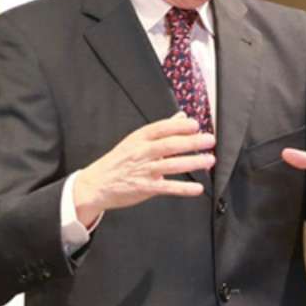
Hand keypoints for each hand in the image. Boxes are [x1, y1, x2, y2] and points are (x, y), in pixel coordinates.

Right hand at [70, 114, 216, 224]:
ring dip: (192, 162)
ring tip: (209, 160)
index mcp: (139, 138)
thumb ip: (161, 129)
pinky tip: (197, 188)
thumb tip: (181, 116)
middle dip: (192, 142)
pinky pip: (167, 187)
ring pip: (171, 165)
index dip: (179, 126)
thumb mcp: (135, 140)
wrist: (96, 184)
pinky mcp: (145, 188)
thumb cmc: (118, 161)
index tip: (195, 125)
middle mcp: (141, 153)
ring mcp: (143, 170)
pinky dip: (183, 188)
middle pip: (169, 145)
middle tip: (209, 140)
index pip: (161, 128)